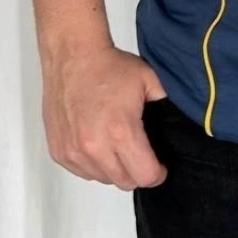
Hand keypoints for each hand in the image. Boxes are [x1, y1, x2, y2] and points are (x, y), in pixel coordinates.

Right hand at [42, 45, 168, 190]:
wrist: (73, 56)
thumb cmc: (110, 67)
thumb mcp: (150, 82)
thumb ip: (166, 108)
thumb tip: (178, 127)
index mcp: (121, 132)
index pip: (145, 176)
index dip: (158, 173)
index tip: (160, 165)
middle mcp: (94, 146)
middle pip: (125, 182)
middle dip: (137, 171)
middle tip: (140, 153)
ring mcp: (74, 151)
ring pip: (103, 179)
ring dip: (114, 168)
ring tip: (117, 144)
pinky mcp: (59, 151)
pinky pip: (83, 172)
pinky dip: (93, 164)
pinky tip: (98, 142)